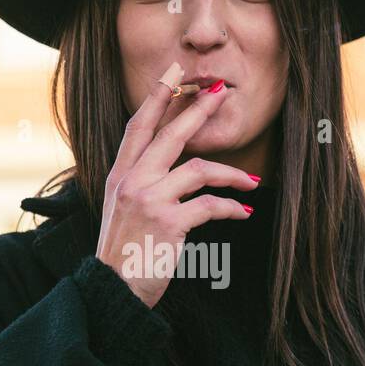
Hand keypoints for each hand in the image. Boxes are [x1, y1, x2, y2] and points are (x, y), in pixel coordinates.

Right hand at [95, 62, 259, 309]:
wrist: (113, 291)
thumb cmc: (124, 254)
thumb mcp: (122, 211)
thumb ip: (140, 185)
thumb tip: (171, 168)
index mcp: (119, 175)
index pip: (138, 127)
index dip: (156, 98)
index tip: (174, 74)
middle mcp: (132, 181)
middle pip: (171, 134)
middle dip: (199, 110)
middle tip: (222, 92)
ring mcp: (149, 200)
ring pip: (199, 169)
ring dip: (231, 174)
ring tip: (251, 181)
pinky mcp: (169, 222)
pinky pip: (210, 205)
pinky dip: (231, 208)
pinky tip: (243, 211)